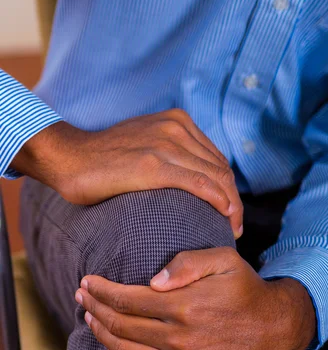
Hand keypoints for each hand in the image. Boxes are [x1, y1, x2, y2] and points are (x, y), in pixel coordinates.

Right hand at [11, 109, 242, 236]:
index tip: (230, 211)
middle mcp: (176, 127)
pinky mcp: (154, 165)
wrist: (69, 158)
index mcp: (178, 121)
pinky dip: (218, 200)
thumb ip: (171, 152)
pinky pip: (199, 183)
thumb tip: (193, 177)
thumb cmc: (104, 159)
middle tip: (235, 226)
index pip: (217, 158)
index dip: (229, 187)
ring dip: (231, 206)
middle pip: (221, 168)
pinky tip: (225, 215)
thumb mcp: (146, 143)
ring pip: (216, 177)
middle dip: (235, 200)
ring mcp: (165, 143)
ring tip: (232, 228)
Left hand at [75, 247, 315, 349]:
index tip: (87, 282)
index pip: (127, 299)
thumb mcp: (224, 260)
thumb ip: (187, 264)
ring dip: (102, 334)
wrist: (275, 328)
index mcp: (185, 305)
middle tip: (82, 297)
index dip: (102, 290)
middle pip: (121, 324)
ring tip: (90, 319)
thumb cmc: (245, 289)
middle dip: (95, 308)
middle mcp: (181, 338)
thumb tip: (151, 281)